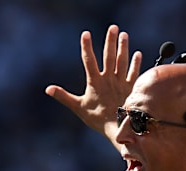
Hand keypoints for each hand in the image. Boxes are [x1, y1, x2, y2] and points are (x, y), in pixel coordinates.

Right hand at [45, 25, 141, 141]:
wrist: (117, 128)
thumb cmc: (96, 119)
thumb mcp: (77, 107)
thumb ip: (63, 96)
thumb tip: (48, 89)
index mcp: (95, 82)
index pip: (89, 60)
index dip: (86, 46)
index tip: (85, 34)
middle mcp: (108, 79)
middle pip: (109, 56)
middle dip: (110, 40)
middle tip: (113, 27)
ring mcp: (121, 82)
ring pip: (122, 61)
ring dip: (123, 47)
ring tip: (124, 35)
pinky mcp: (131, 88)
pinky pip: (134, 73)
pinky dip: (135, 63)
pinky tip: (137, 53)